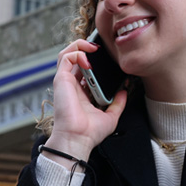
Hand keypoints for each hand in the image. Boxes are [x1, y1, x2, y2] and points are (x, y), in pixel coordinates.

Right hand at [43, 38, 127, 162]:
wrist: (78, 139)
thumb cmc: (90, 132)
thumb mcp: (110, 116)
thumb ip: (118, 103)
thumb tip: (124, 91)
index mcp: (81, 92)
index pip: (85, 69)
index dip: (95, 61)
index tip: (108, 59)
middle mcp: (72, 85)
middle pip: (75, 58)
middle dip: (87, 48)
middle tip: (101, 49)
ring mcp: (65, 81)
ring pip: (67, 53)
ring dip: (81, 45)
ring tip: (94, 47)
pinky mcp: (61, 79)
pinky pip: (66, 57)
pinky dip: (77, 52)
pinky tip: (89, 58)